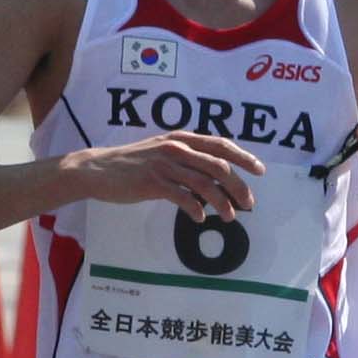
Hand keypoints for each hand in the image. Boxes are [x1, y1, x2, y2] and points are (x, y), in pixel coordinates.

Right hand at [66, 133, 264, 223]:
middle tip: (248, 203)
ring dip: (222, 203)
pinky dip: (196, 210)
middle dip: (238, 186)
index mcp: (182, 138)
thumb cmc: (132, 164)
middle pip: (219, 166)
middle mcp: (176, 148)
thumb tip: (214, 175)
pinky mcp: (152, 182)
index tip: (259, 171)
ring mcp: (164, 164)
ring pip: (204, 184)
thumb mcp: (162, 152)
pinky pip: (182, 197)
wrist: (98, 169)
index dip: (243, 157)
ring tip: (230, 217)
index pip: (221, 144)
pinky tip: (200, 219)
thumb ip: (186, 159)